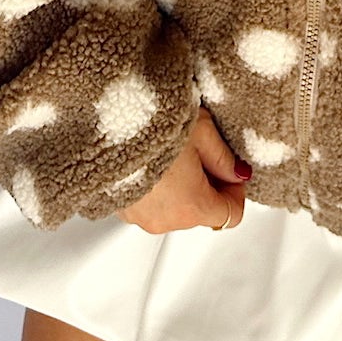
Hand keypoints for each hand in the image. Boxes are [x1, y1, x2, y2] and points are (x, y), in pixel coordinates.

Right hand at [118, 104, 252, 232]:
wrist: (103, 120)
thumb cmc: (151, 123)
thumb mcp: (202, 131)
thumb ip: (224, 158)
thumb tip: (237, 173)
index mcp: (191, 206)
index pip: (230, 215)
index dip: (236, 190)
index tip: (229, 168)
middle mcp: (165, 220)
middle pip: (201, 212)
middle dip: (207, 185)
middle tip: (199, 151)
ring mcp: (140, 217)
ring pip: (175, 208)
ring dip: (180, 187)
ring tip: (172, 151)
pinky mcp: (120, 208)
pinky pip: (150, 204)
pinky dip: (155, 188)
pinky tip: (151, 159)